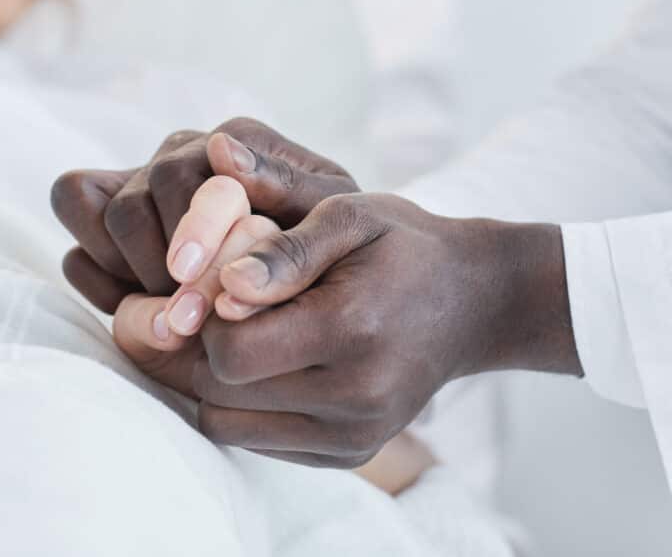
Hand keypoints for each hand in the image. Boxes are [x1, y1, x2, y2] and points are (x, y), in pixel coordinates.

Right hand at [49, 118, 357, 311]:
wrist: (327, 288)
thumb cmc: (333, 253)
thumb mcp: (330, 221)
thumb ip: (282, 185)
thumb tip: (220, 147)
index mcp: (235, 142)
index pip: (173, 174)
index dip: (181, 230)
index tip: (191, 277)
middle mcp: (183, 154)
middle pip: (127, 205)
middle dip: (154, 267)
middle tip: (189, 314)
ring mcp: (143, 189)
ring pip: (82, 207)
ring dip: (122, 271)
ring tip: (172, 312)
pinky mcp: (114, 234)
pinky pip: (76, 251)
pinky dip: (100, 282)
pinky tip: (144, 309)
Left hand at [108, 185, 438, 495]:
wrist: (474, 301)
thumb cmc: (401, 246)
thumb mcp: (348, 216)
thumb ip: (283, 249)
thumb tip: (226, 285)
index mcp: (350, 331)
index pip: (230, 351)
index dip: (203, 317)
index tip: (217, 283)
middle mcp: (355, 397)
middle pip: (220, 393)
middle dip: (198, 349)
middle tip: (207, 308)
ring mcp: (354, 435)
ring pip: (228, 426)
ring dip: (214, 382)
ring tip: (235, 333)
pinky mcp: (350, 454)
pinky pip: (258, 443)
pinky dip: (244, 406)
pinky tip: (264, 362)